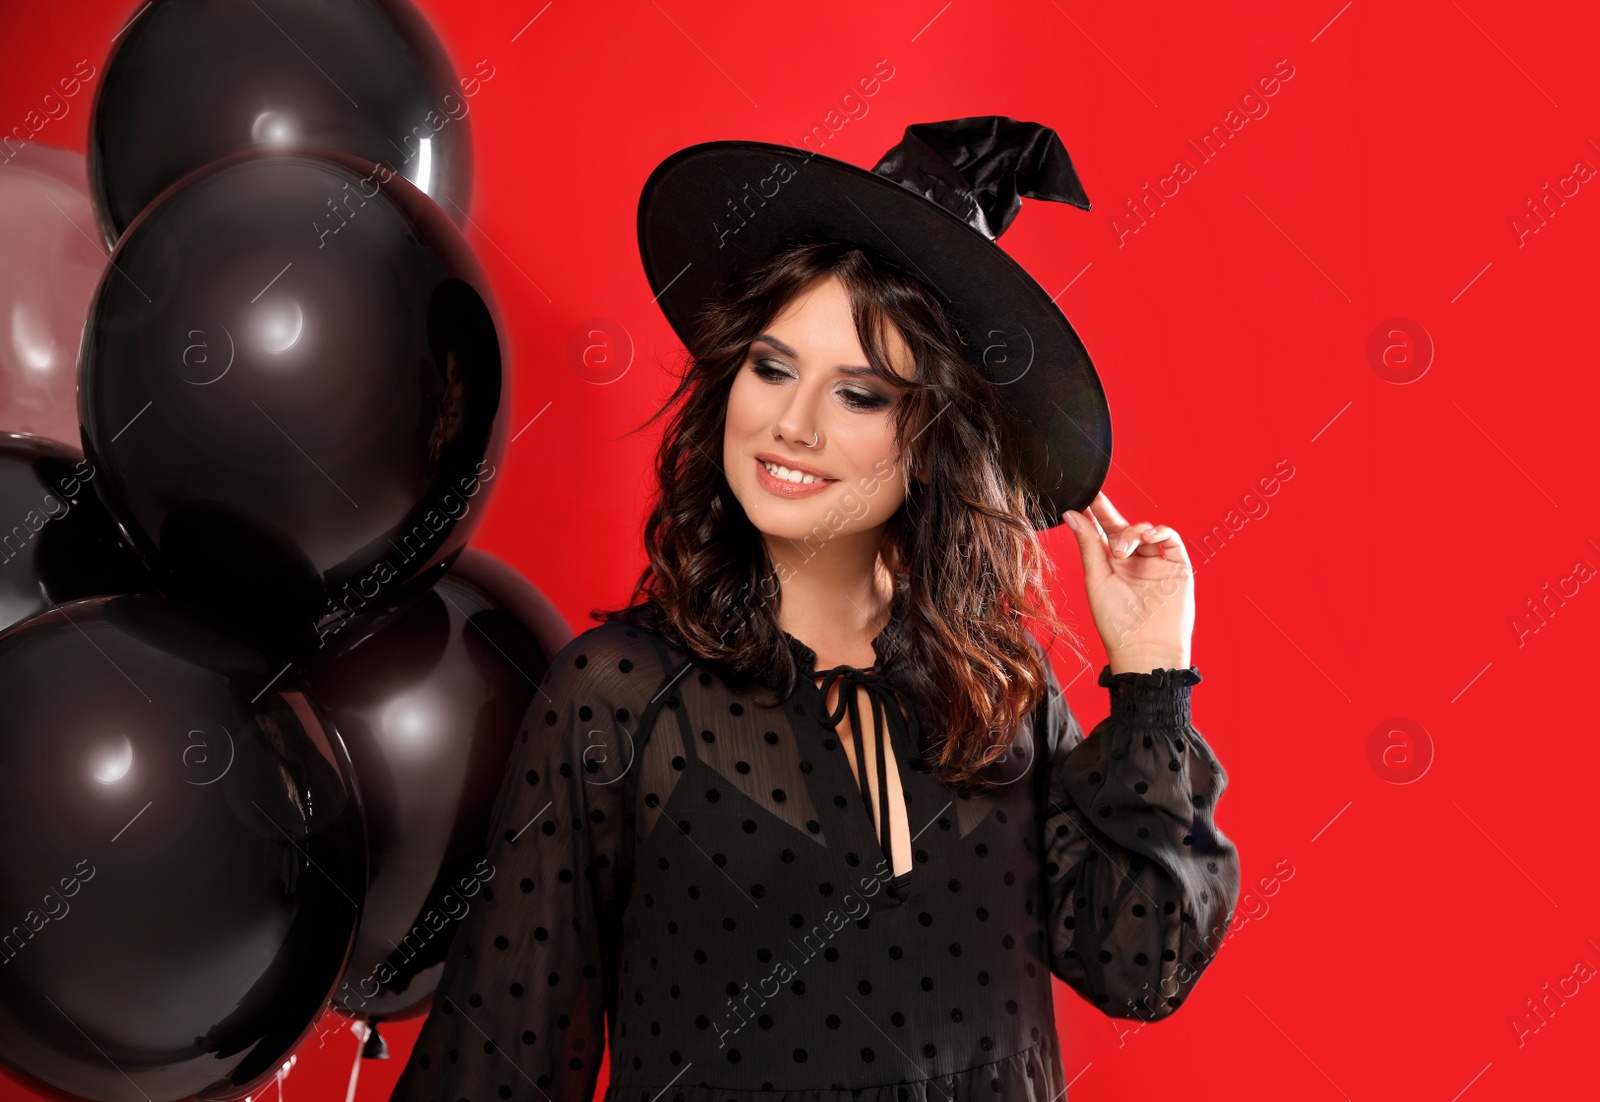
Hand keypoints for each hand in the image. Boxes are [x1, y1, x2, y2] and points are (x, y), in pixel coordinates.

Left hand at [1063, 491, 1193, 674]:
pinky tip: (1148, 536)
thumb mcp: (1096, 578)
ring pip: (1146, 531)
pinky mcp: (1178, 568)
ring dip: (1132, 532)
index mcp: (1111, 567)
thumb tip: (1071, 514)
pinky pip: (1171, 540)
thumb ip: (1088, 544)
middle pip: (1123, 528)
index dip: (1095, 514)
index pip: (1102, 533)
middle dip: (1109, 513)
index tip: (1084, 497)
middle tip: (1096, 501)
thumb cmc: (1116, 623)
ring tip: (1121, 549)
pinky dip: (1160, 532)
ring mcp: (1156, 564)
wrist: (1145, 650)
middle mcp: (1134, 563)